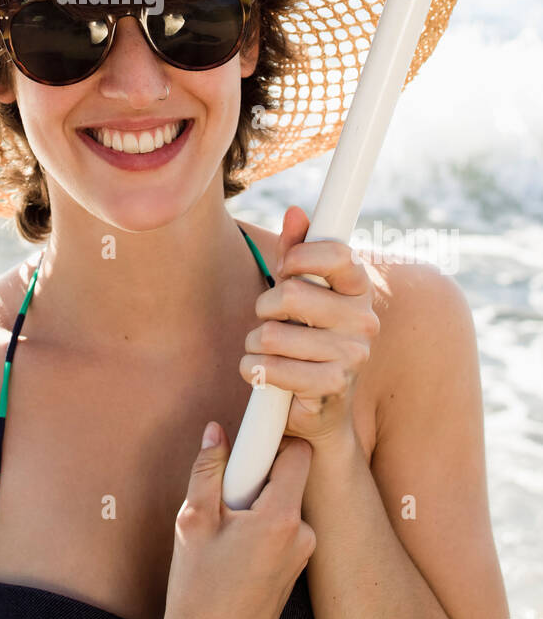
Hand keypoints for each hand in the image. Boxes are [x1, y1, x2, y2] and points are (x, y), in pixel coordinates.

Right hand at [160, 425, 314, 618]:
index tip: (253, 433)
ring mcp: (303, 553)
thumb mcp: (193, 521)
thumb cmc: (199, 591)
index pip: (297, 453)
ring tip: (225, 529)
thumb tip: (215, 432)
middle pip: (289, 477)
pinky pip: (283, 526)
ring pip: (283, 502)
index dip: (275, 437)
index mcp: (280, 518)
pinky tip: (235, 547)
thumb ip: (207, 470)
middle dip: (257, 474)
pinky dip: (261, 524)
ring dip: (257, 502)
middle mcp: (302, 534)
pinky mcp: (296, 567)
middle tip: (226, 494)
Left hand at [239, 206, 379, 446]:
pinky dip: (254, 370)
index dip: (300, 256)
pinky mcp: (331, 386)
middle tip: (270, 319)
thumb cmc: (307, 337)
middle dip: (265, 307)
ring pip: (271, 334)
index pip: (338, 252)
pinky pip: (271, 368)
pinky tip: (264, 373)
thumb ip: (297, 251)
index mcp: (359, 289)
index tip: (286, 269)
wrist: (321, 406)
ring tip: (267, 350)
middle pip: (291, 294)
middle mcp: (364, 320)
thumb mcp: (302, 290)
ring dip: (255, 343)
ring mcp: (352, 355)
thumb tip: (295, 212)